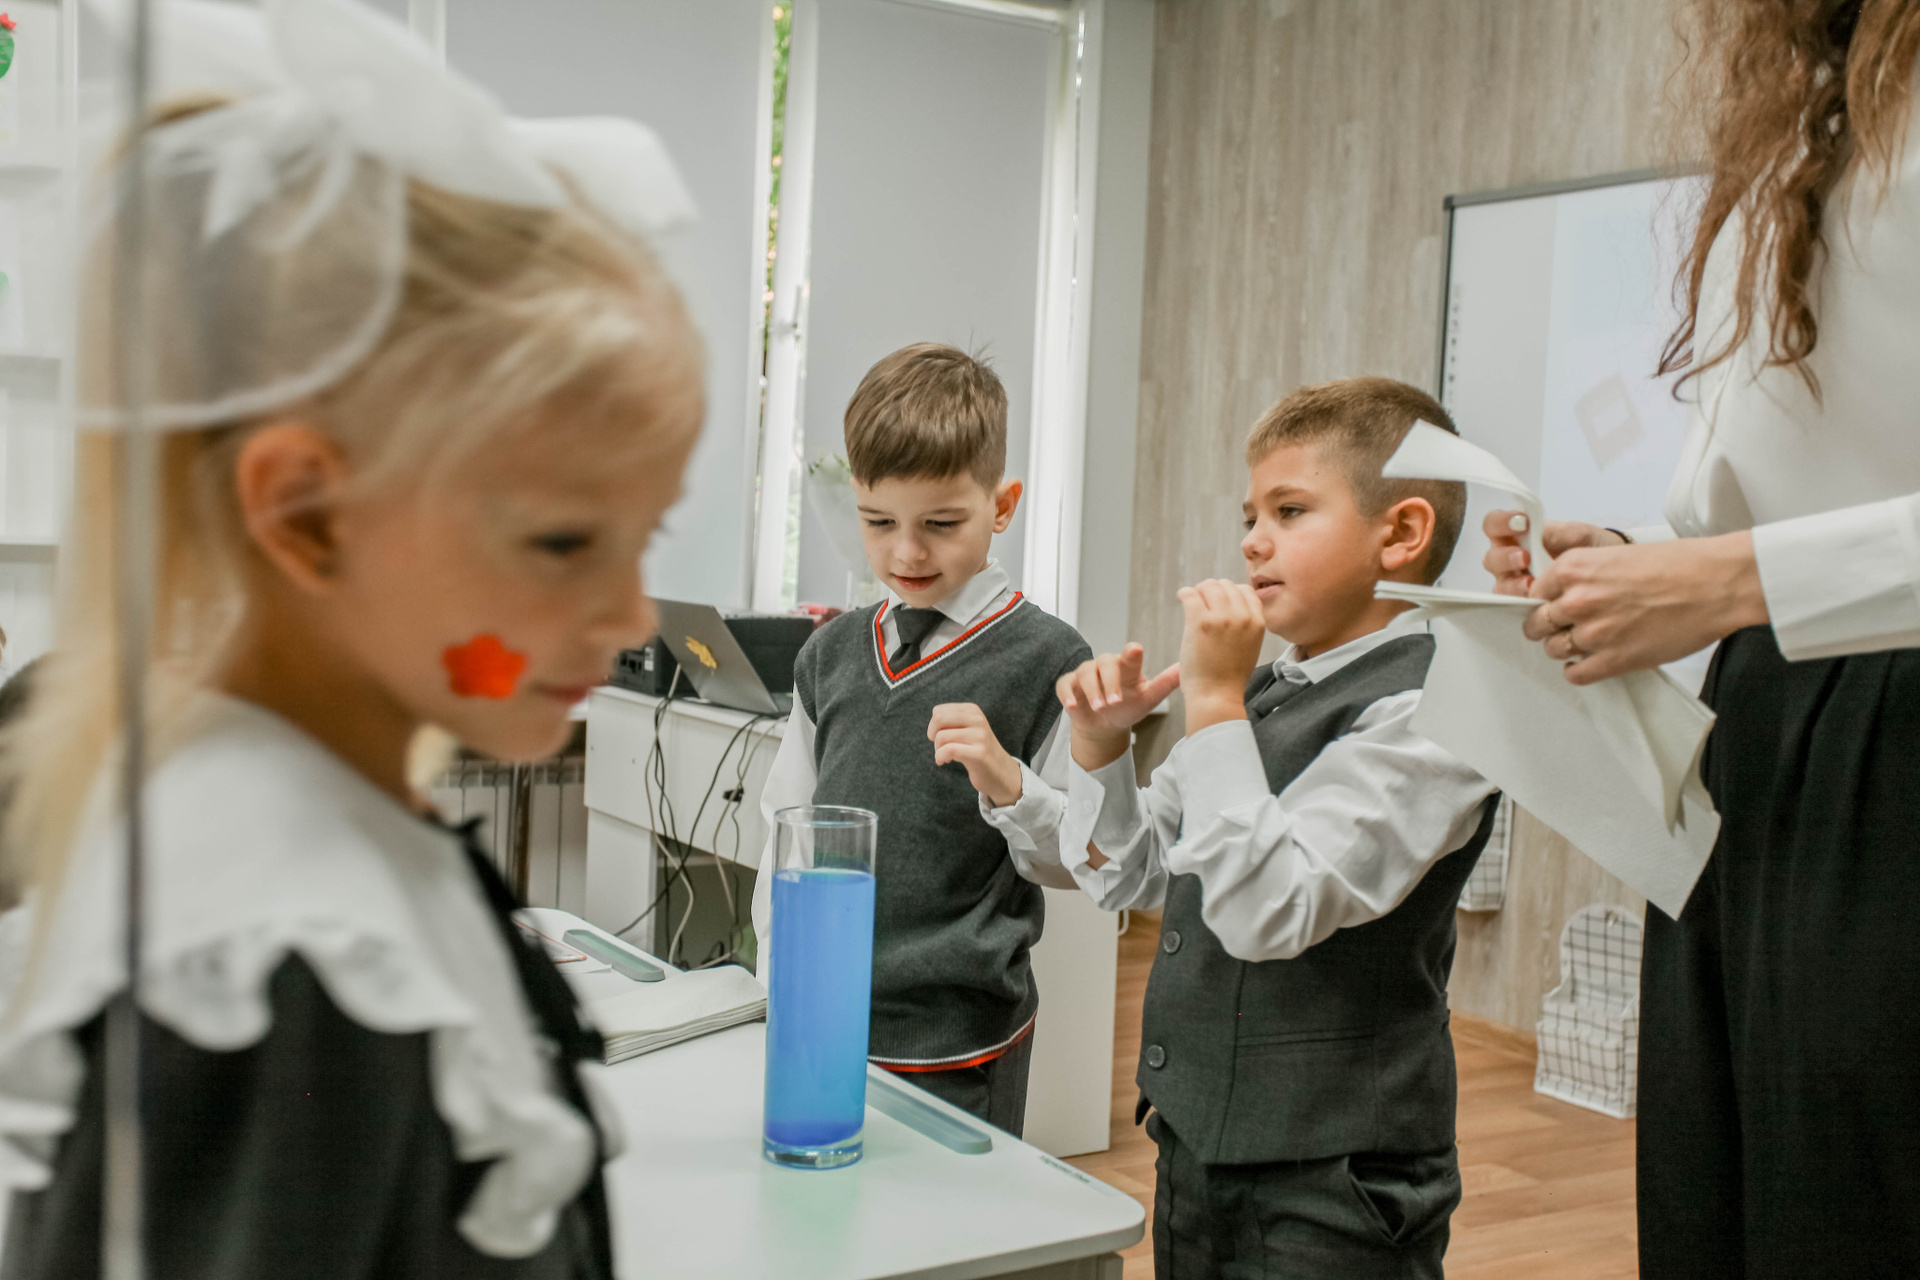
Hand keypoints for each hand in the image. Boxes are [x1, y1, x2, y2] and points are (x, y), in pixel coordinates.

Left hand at [928, 703, 1024, 807]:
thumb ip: (951, 721)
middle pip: (938, 719)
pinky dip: (940, 757)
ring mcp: (980, 736)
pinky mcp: (979, 754)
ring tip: (946, 756)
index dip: (934, 727)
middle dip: (932, 735)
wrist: (1001, 773)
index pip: (938, 711)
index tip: (943, 737)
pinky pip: (949, 750)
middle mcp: (978, 720)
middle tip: (939, 746)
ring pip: (942, 736)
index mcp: (973, 711)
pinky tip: (945, 761)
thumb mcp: (968, 729)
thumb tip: (932, 723)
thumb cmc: (977, 751)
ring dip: (938, 750)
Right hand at [1057, 644, 1180, 770]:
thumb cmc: (1128, 707)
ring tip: (1100, 707)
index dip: (1131, 653)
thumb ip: (1165, 684)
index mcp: (1126, 667)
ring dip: (1092, 691)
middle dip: (1110, 682)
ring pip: (1085, 673)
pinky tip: (1072, 705)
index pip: (1129, 656)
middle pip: (1105, 663)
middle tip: (1115, 701)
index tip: (1135, 650)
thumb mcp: (1148, 698)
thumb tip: (1186, 669)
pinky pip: (1064, 685)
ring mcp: (1085, 674)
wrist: (1105, 724)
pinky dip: (1067, 694)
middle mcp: (1105, 666)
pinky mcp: (1069, 685)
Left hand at [1177, 579, 1266, 734]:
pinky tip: (1183, 599)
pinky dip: (1185, 594)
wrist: (1217, 696)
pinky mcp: (1200, 622)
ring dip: (1198, 591)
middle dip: (1212, 590)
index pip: (1245, 590)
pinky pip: (1190, 594)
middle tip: (1202, 601)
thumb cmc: (1229, 676)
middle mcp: (1242, 616)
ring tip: (1192, 601)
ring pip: (1208, 586)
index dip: (1230, 593)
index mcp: (1257, 622)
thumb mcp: (1250, 645)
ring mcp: (1222, 618)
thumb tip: (1232, 604)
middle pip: (1225, 585)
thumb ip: (1246, 624)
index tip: (1218, 601)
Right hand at [1481, 510, 1624, 595]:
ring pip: (1499, 585)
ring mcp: (1514, 582)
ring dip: (1512, 585)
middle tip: (1524, 558)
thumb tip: (1532, 530)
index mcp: (1515, 535)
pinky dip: (1522, 604)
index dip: (1500, 523)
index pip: (1494, 525)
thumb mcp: (1575, 534)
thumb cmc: (1589, 549)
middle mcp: (1509, 559)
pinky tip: (1536, 601)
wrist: (1608, 573)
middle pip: (1490, 559)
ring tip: (1531, 585)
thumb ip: (1552, 532)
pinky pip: (1512, 606)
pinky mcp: (1523, 603)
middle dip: (1505, 558)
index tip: (1519, 523)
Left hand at [1522, 531, 1767, 684]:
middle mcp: (1577, 600)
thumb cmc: (1677, 565)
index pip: (1533, 593)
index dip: (1544, 601)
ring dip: (1564, 648)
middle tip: (1566, 626)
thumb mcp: (1614, 555)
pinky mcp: (1614, 660)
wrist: (1716, 583)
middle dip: (1549, 626)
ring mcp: (1594, 632)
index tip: (1554, 606)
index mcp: (1574, 568)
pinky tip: (1591, 663)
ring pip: (1553, 649)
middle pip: (1537, 623)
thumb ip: (1582, 575)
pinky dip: (1579, 671)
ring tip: (1586, 642)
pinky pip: (1575, 674)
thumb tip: (1560, 593)